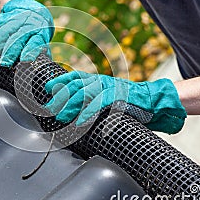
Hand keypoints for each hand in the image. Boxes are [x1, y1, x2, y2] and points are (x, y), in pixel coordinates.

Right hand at [0, 0, 53, 66]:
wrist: (33, 10)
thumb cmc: (38, 32)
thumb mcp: (43, 41)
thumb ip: (42, 53)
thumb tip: (44, 68)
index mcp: (39, 32)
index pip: (35, 41)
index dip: (30, 51)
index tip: (25, 61)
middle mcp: (27, 24)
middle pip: (17, 37)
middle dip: (9, 50)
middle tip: (3, 63)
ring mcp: (14, 19)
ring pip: (3, 31)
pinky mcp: (3, 16)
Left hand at [44, 71, 186, 133]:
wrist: (153, 101)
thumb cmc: (128, 103)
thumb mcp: (106, 98)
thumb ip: (91, 100)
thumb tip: (71, 109)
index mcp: (97, 80)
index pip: (74, 77)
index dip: (60, 81)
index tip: (46, 88)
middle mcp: (101, 81)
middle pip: (75, 85)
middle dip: (60, 97)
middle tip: (49, 109)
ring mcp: (110, 87)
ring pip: (85, 93)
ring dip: (71, 105)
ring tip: (61, 117)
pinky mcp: (119, 97)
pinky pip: (100, 103)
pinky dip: (89, 113)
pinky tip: (81, 122)